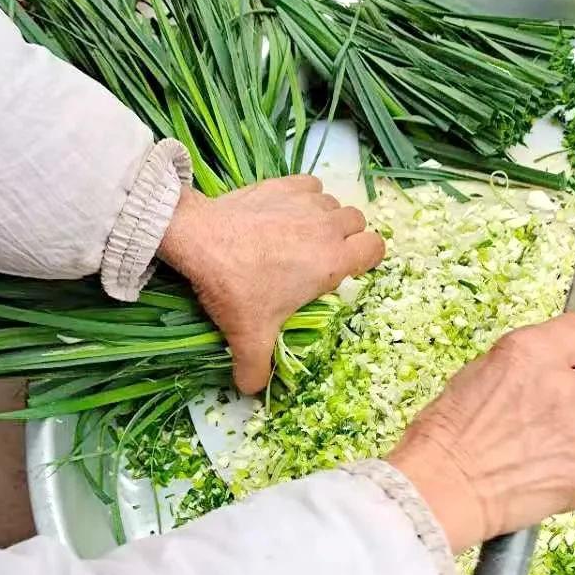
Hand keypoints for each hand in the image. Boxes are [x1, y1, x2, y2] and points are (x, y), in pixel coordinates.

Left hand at [158, 176, 384, 393]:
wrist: (198, 239)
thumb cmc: (234, 287)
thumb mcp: (248, 336)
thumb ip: (255, 369)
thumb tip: (253, 391)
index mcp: (332, 261)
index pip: (376, 248)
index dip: (367, 259)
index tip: (347, 272)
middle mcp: (327, 226)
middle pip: (357, 223)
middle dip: (346, 238)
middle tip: (319, 258)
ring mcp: (305, 201)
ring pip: (333, 204)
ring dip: (325, 218)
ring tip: (301, 236)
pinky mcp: (282, 184)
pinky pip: (310, 185)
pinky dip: (304, 197)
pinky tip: (286, 213)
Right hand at [389, 315, 574, 553]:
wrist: (440, 491)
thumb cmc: (443, 439)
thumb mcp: (475, 378)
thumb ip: (523, 370)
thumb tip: (544, 377)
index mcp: (531, 351)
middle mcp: (561, 384)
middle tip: (550, 424)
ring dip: (571, 445)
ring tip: (527, 461)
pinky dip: (566, 480)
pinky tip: (532, 483)